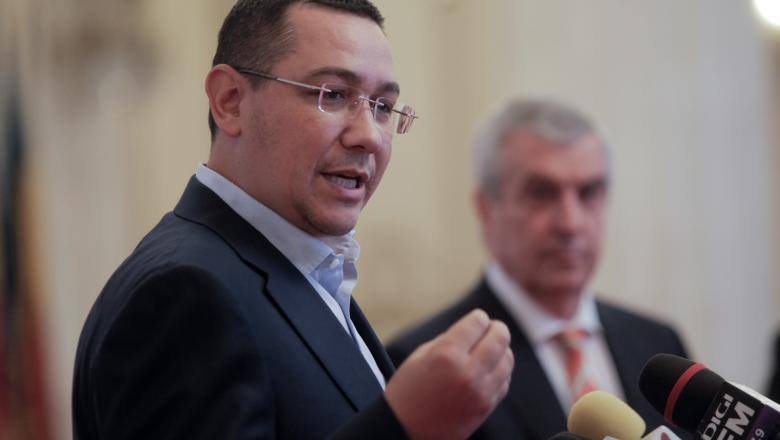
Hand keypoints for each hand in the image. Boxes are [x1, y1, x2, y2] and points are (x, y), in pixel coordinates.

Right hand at [385, 309, 513, 439]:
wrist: (404, 431)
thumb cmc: (407, 391)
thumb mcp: (421, 356)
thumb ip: (450, 339)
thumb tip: (475, 330)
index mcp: (447, 354)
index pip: (478, 322)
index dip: (477, 318)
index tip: (475, 320)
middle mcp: (467, 373)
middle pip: (499, 339)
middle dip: (497, 329)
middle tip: (493, 328)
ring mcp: (480, 393)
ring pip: (507, 360)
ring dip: (502, 350)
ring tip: (492, 349)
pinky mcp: (485, 408)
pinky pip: (504, 382)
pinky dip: (500, 372)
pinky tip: (490, 369)